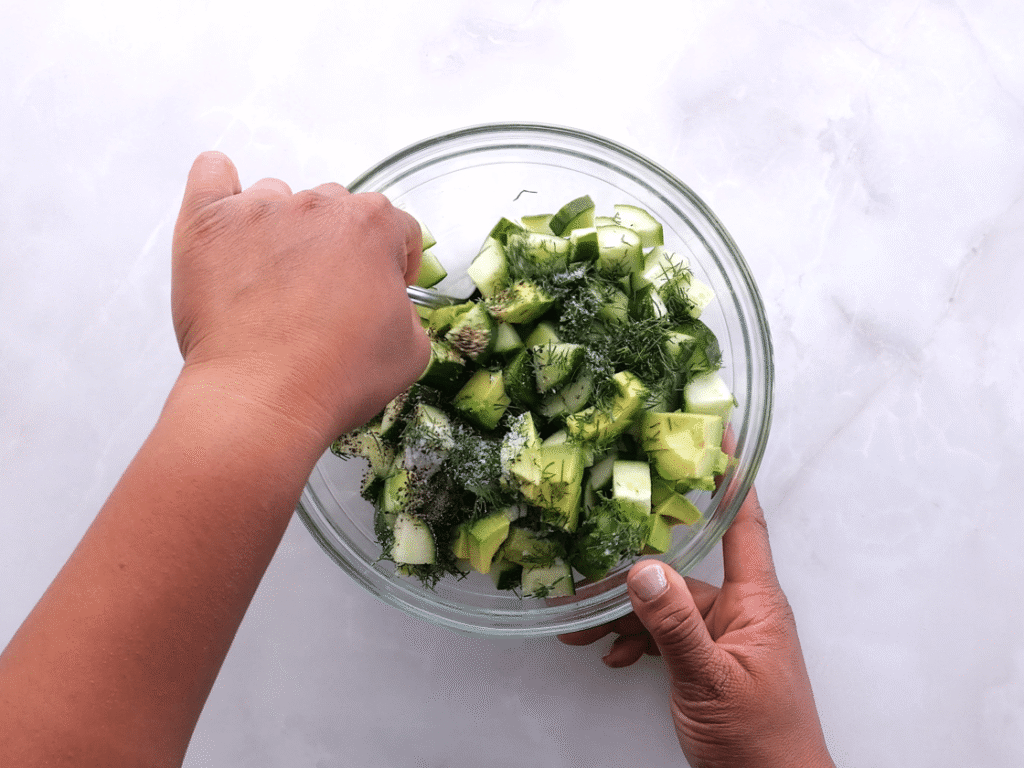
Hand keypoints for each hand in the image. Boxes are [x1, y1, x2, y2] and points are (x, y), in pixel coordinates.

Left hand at [171, 151, 430, 446]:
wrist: (264, 400)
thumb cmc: (335, 378)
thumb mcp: (412, 351)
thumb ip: (406, 309)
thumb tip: (387, 306)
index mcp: (373, 226)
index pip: (396, 228)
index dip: (394, 264)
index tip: (380, 289)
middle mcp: (318, 206)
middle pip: (336, 209)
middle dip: (335, 246)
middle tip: (323, 296)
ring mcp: (259, 211)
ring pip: (278, 199)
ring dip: (281, 229)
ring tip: (272, 280)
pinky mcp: (208, 223)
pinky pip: (212, 173)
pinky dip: (221, 188)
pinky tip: (228, 220)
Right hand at [560, 488, 834, 767]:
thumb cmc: (762, 745)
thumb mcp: (710, 681)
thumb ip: (674, 625)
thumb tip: (642, 570)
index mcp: (755, 602)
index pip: (744, 524)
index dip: (732, 476)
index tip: (720, 432)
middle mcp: (740, 611)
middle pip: (679, 572)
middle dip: (629, 575)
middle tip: (582, 571)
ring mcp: (722, 638)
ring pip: (664, 607)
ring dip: (621, 616)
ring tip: (575, 626)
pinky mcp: (707, 662)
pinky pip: (665, 637)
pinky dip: (634, 642)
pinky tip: (608, 655)